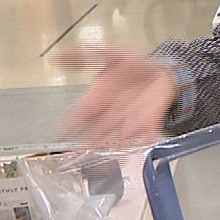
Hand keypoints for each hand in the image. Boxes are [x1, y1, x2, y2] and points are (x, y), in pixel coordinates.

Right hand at [57, 47, 180, 145]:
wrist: (163, 70)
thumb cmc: (135, 64)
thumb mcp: (109, 55)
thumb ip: (83, 57)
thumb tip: (56, 57)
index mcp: (98, 98)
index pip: (80, 113)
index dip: (70, 123)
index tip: (60, 131)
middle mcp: (110, 113)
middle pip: (95, 132)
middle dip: (87, 145)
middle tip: (76, 157)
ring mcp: (128, 121)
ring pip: (114, 140)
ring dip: (108, 151)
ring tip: (99, 165)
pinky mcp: (148, 124)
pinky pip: (141, 138)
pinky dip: (137, 146)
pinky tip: (130, 154)